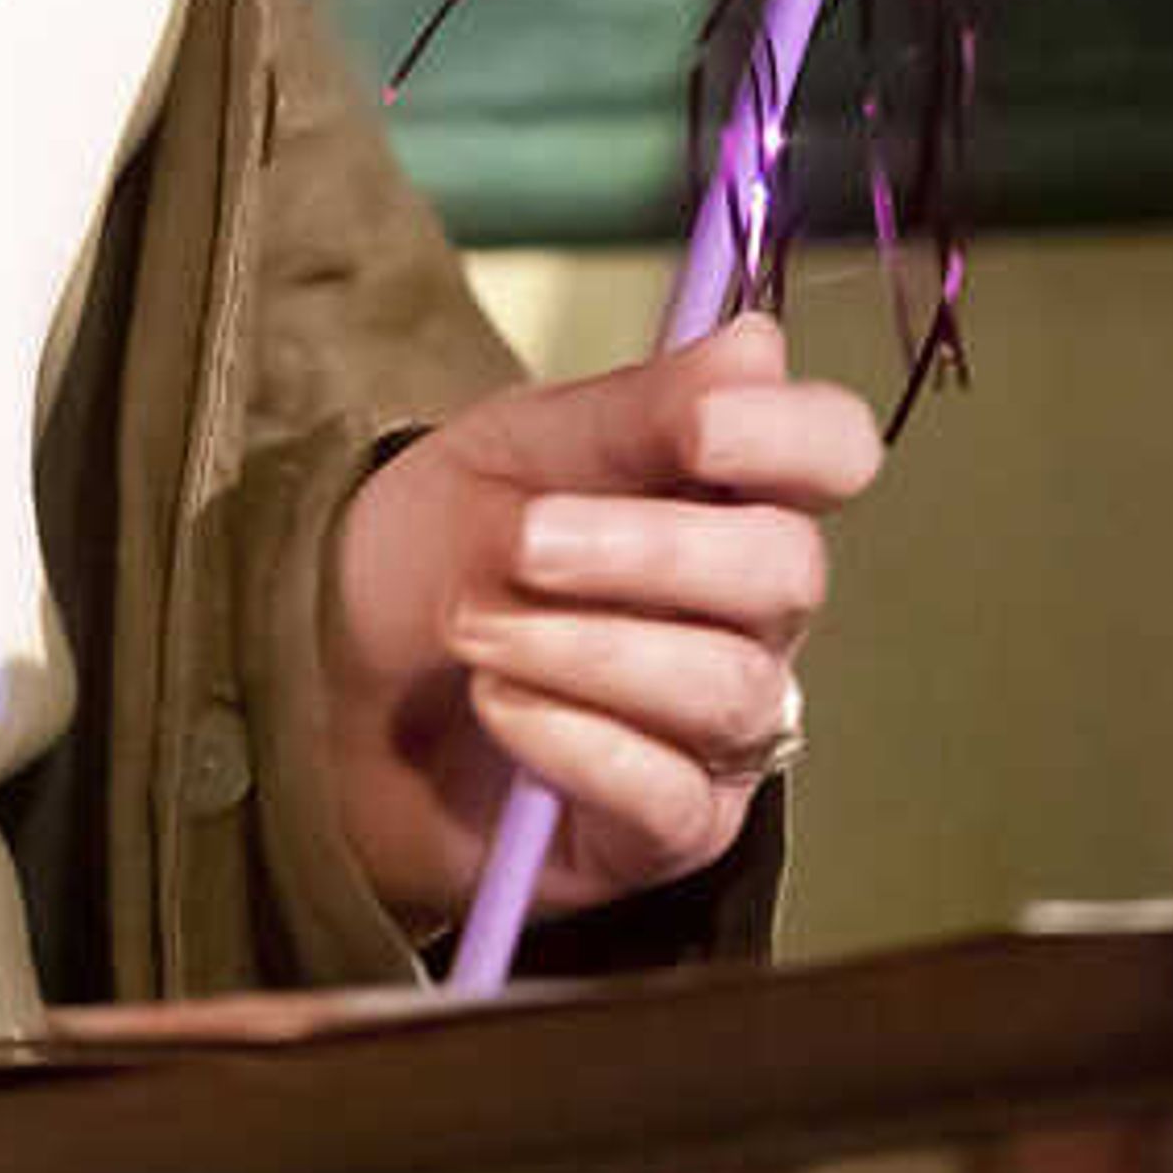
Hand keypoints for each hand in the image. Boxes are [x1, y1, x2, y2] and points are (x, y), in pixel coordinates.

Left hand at [318, 313, 885, 931]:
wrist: (343, 689)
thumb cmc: (435, 554)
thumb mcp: (504, 455)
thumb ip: (632, 411)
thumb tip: (760, 345)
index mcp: (718, 489)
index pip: (829, 449)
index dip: (788, 435)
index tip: (699, 432)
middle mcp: (748, 609)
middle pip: (788, 570)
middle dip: (648, 549)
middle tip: (522, 544)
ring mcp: (722, 725)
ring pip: (730, 686)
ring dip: (586, 647)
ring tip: (475, 630)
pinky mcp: (676, 827)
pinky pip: (670, 792)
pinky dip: (574, 739)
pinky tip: (499, 707)